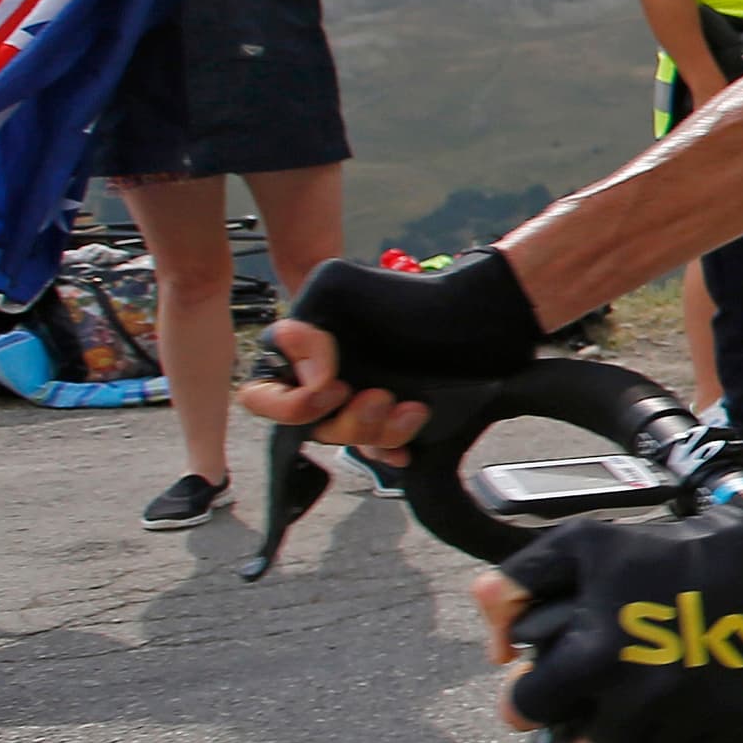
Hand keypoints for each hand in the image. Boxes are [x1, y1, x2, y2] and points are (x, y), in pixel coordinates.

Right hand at [237, 253, 548, 461]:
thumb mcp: (338, 288)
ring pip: (346, 442)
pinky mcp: (393, 423)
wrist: (481, 316)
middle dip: (346, 421)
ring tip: (413, 409)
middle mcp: (323, 382)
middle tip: (382, 398)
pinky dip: (393, 450)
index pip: (260, 396)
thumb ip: (304, 329)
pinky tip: (412, 441)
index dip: (287, 405)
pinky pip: (379, 454)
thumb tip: (315, 383)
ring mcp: (358, 404)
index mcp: (300, 354)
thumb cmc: (410, 296)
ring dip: (377, 432)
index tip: (332, 389)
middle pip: (307, 430)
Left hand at [483, 502, 742, 742]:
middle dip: (589, 719)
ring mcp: (691, 718)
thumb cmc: (675, 551)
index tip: (545, 687)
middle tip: (608, 687)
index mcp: (596, 655)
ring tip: (648, 696)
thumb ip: (518, 582)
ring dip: (636, 735)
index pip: (528, 712)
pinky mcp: (733, 729)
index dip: (529, 697)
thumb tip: (495, 646)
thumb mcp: (584, 544)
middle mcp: (641, 696)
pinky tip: (683, 709)